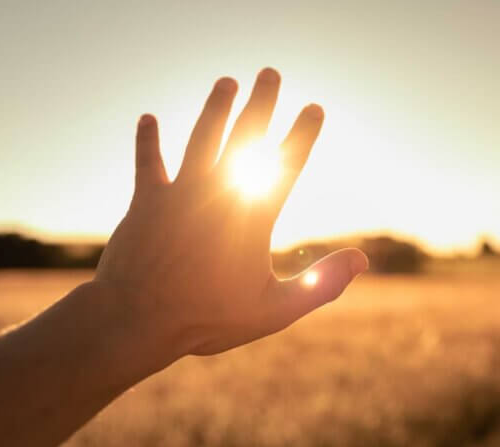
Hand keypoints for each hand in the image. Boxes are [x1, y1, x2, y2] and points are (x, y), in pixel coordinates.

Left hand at [94, 68, 367, 371]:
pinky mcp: (147, 201)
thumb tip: (362, 259)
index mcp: (252, 216)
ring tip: (227, 82)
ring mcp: (179, 194)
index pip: (286, 164)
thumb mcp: (274, 309)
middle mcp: (217, 193)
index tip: (314, 107)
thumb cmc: (208, 318)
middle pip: (244, 137)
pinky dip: (148, 141)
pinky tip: (149, 118)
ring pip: (200, 138)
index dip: (302, 134)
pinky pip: (148, 162)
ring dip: (215, 108)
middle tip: (270, 72)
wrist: (137, 319)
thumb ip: (320, 284)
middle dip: (260, 103)